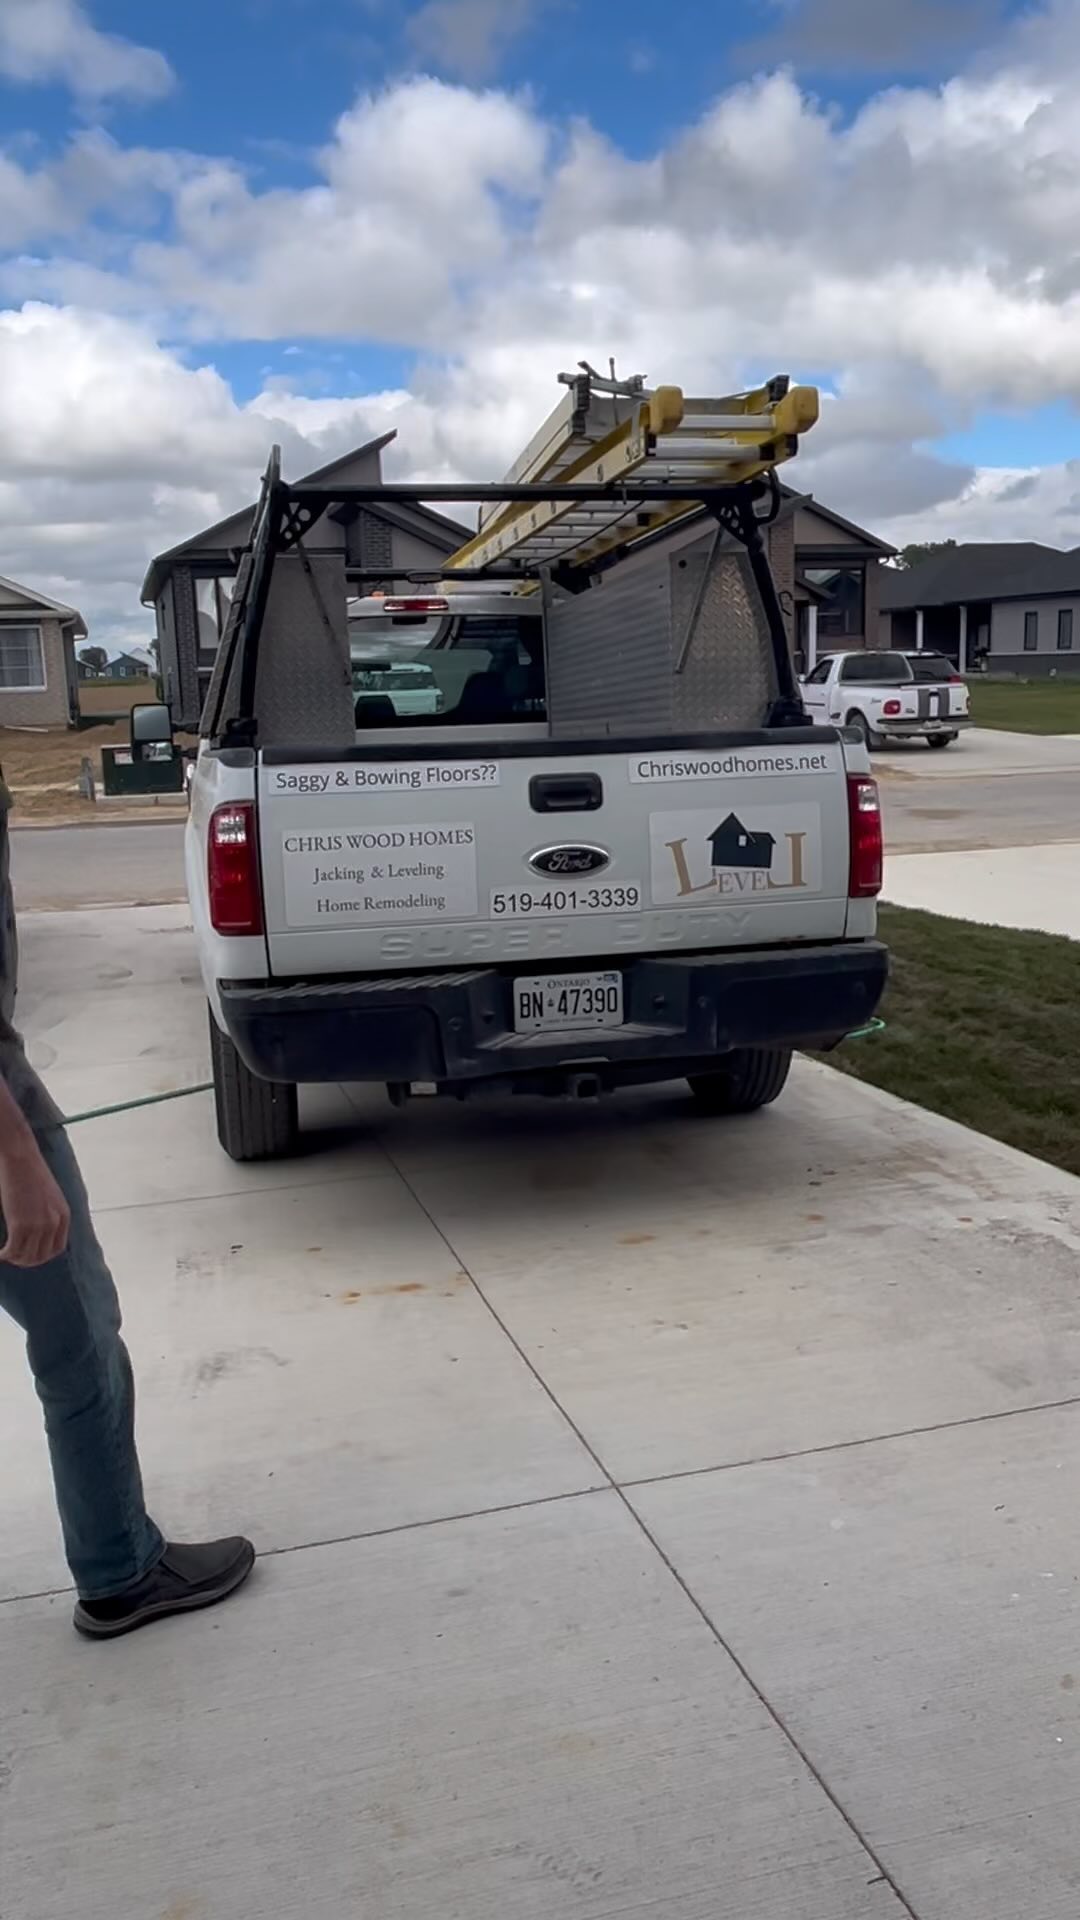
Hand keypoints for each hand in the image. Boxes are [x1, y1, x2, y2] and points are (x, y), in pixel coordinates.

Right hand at [0, 1141, 70, 1267]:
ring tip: (6, 1255)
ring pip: (26, 1256)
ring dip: (15, 1259)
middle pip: (42, 1256)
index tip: (30, 1255)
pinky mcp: (20, 1224)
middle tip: (14, 1257)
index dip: (42, 1255)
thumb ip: (49, 1212)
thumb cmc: (30, 1172)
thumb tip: (39, 1228)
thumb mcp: (49, 1194)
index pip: (57, 1248)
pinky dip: (4, 1255)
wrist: (20, 1157)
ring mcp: (38, 1225)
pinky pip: (12, 1250)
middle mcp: (54, 1222)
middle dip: (27, 1260)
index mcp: (64, 1215)